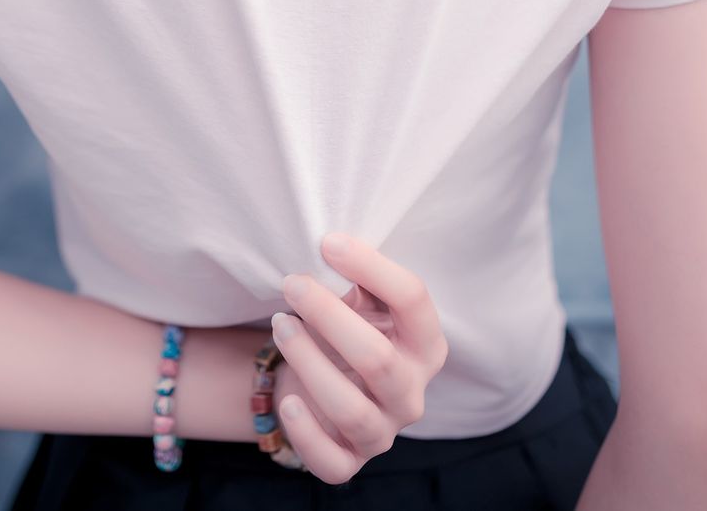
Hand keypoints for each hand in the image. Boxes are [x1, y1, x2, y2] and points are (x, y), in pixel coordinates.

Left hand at [268, 232, 449, 484]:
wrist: (326, 380)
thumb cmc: (350, 331)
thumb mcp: (364, 303)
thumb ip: (361, 278)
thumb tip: (333, 244)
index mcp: (426, 344)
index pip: (413, 300)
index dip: (371, 267)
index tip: (327, 242)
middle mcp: (412, 392)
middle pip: (377, 359)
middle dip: (329, 316)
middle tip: (292, 284)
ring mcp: (384, 430)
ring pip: (352, 411)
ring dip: (309, 364)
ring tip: (280, 325)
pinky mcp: (351, 460)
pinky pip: (333, 463)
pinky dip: (307, 435)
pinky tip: (288, 401)